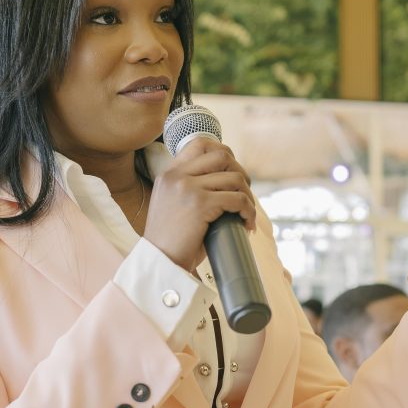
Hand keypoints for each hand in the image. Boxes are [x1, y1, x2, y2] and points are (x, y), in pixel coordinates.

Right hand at [145, 138, 255, 271]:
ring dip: (247, 196)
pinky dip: (248, 211)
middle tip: (244, 195)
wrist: (159, 262)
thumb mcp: (172, 205)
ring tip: (246, 214)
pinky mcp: (200, 204)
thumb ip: (189, 189)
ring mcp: (188, 187)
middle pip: (222, 156)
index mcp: (168, 174)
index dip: (224, 154)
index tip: (232, 173)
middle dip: (241, 173)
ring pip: (234, 178)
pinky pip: (237, 199)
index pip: (200, 144)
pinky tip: (247, 224)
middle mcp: (177, 175)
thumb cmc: (170, 242)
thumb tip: (224, 183)